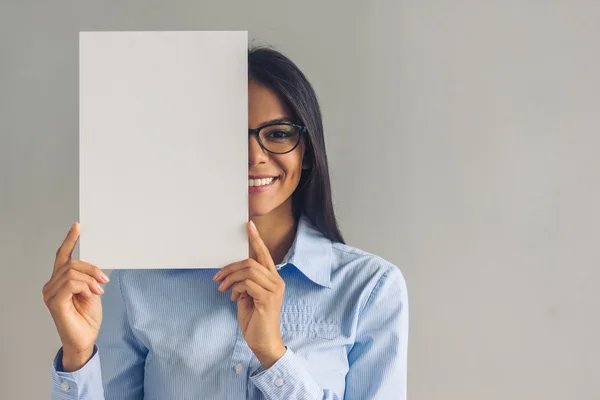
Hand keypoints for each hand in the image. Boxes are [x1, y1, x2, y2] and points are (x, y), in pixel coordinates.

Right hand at [42, 222, 108, 370]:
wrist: (85, 339)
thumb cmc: (87, 318)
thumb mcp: (92, 292)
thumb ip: (89, 278)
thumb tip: (93, 268)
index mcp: (59, 281)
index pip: (62, 256)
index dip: (70, 240)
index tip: (77, 226)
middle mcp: (51, 285)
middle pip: (71, 263)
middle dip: (91, 269)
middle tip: (103, 281)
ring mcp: (51, 294)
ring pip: (72, 272)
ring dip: (90, 279)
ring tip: (98, 290)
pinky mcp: (55, 302)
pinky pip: (70, 283)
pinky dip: (85, 285)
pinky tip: (92, 293)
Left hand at [213, 220, 285, 368]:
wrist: (264, 343)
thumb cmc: (256, 320)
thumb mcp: (248, 298)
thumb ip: (245, 284)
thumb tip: (234, 276)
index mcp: (273, 279)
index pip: (264, 255)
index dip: (256, 240)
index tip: (249, 225)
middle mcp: (277, 281)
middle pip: (251, 262)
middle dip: (231, 267)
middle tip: (217, 278)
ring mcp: (274, 290)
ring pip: (248, 271)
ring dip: (231, 278)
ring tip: (222, 288)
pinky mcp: (268, 299)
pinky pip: (247, 284)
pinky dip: (236, 289)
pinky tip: (233, 298)